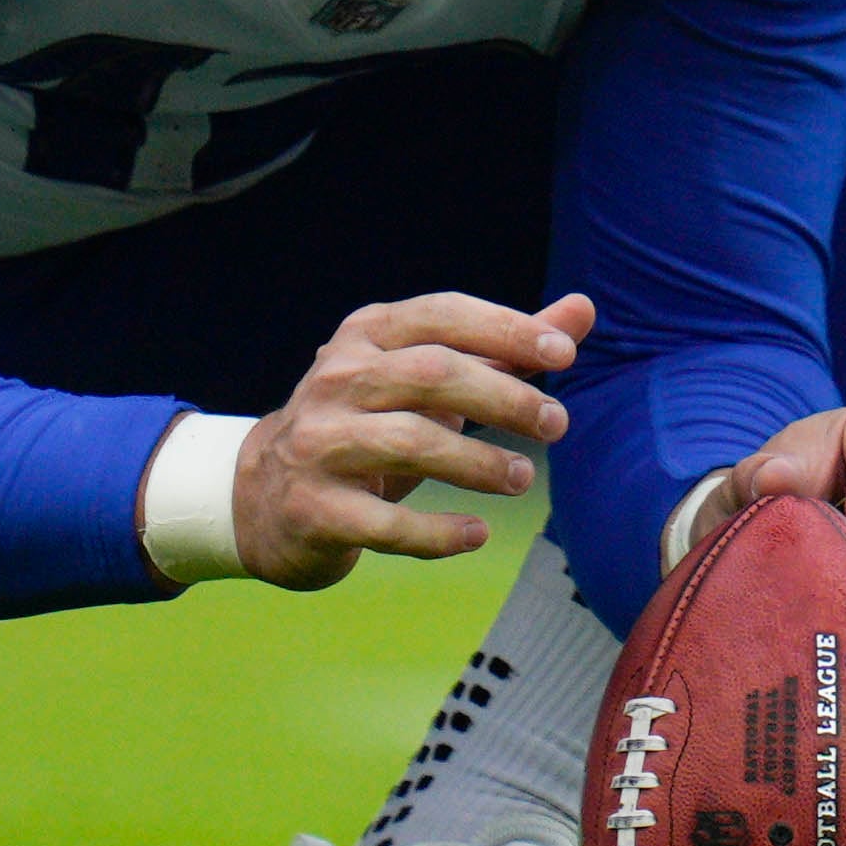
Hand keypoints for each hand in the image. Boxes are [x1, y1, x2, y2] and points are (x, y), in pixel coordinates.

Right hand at [232, 289, 590, 588]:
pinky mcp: (312, 508)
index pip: (444, 315)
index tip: (564, 354)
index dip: (507, 330)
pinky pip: (386, 523)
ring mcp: (319, 443)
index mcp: (367, 335)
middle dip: (505, 399)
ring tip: (522, 478)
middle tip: (556, 425)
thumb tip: (583, 311)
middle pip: (434, 375)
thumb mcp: (427, 378)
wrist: (262, 498)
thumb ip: (504, 347)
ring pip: (413, 443)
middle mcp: (337, 379)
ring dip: (479, 464)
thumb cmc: (370, 426)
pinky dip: (438, 533)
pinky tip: (476, 534)